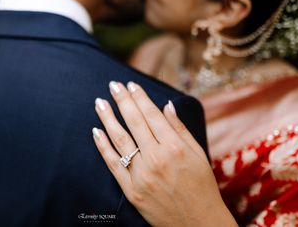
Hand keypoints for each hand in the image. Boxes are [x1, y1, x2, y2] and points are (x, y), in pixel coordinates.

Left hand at [92, 81, 237, 226]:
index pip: (152, 115)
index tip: (131, 84)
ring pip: (120, 139)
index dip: (140, 97)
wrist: (198, 223)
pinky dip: (103, 146)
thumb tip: (167, 105)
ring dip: (108, 118)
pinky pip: (113, 164)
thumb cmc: (202, 186)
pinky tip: (96, 131)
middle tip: (113, 85)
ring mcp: (141, 175)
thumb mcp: (198, 154)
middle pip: (134, 122)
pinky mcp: (131, 190)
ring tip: (100, 102)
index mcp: (174, 147)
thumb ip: (180, 129)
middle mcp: (156, 158)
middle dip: (122, 101)